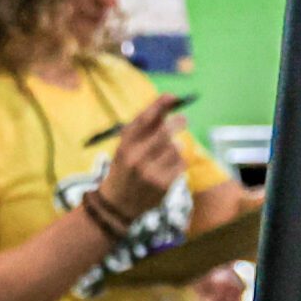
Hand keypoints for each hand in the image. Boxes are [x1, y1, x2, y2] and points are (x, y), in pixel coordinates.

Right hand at [94, 97, 188, 222]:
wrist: (117, 204)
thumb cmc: (124, 169)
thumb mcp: (125, 148)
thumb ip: (143, 130)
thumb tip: (167, 107)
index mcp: (124, 144)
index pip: (144, 120)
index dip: (159, 106)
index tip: (172, 96)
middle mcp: (135, 157)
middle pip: (165, 132)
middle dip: (177, 123)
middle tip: (183, 119)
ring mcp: (150, 172)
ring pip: (175, 149)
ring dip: (175, 147)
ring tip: (166, 153)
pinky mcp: (163, 185)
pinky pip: (180, 164)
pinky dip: (178, 162)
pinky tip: (168, 167)